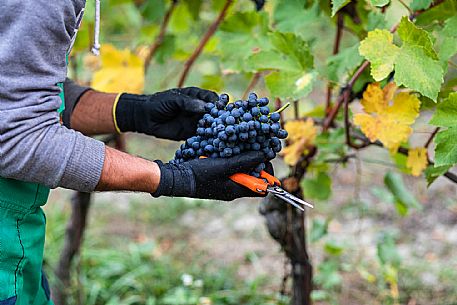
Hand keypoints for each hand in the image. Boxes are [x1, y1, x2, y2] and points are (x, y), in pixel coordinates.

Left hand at [115, 87, 218, 139]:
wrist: (145, 118)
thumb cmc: (158, 104)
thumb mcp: (173, 100)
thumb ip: (188, 103)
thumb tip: (205, 108)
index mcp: (197, 97)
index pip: (212, 99)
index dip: (219, 103)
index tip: (222, 108)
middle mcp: (199, 109)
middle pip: (215, 113)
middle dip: (221, 118)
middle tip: (226, 123)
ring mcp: (196, 122)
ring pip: (211, 126)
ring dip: (216, 130)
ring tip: (220, 134)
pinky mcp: (191, 133)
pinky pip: (202, 136)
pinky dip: (207, 139)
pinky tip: (212, 143)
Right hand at [153, 152, 272, 200]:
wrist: (176, 177)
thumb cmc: (200, 175)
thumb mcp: (224, 166)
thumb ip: (244, 162)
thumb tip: (264, 155)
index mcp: (236, 191)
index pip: (262, 189)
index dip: (268, 175)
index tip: (266, 158)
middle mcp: (232, 188)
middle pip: (253, 176)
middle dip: (255, 162)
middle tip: (253, 147)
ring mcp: (224, 181)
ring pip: (241, 169)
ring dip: (243, 157)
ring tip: (241, 145)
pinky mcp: (216, 174)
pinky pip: (230, 166)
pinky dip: (232, 156)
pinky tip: (229, 147)